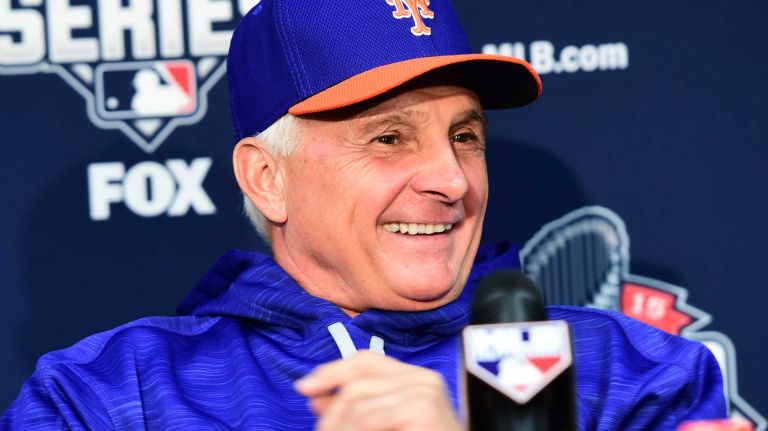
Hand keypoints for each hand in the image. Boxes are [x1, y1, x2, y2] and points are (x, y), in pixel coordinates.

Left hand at [295, 350, 461, 430]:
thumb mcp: (383, 425)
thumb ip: (352, 409)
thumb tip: (313, 393)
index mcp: (416, 378)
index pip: (366, 360)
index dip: (332, 370)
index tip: (305, 387)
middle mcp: (423, 378)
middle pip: (357, 381)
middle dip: (330, 410)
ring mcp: (426, 392)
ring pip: (357, 401)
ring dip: (338, 425)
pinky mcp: (423, 409)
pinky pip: (369, 418)